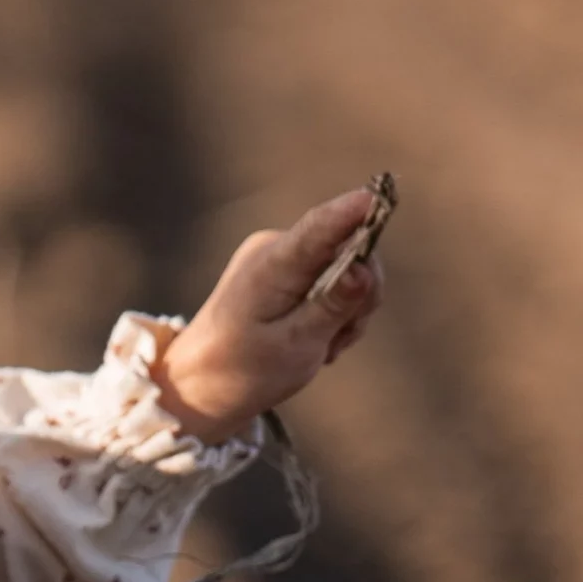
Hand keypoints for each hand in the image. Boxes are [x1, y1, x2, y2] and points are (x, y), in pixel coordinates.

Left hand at [153, 188, 384, 445]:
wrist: (202, 385)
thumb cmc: (243, 369)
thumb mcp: (295, 346)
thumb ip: (333, 306)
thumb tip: (365, 269)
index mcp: (273, 264)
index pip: (320, 226)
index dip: (354, 211)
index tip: (380, 196)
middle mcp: (277, 248)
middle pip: (348, 252)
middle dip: (359, 296)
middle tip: (337, 341)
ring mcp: (282, 258)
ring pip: (347, 272)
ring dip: (346, 313)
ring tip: (321, 347)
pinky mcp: (287, 271)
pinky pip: (331, 283)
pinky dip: (333, 314)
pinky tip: (317, 341)